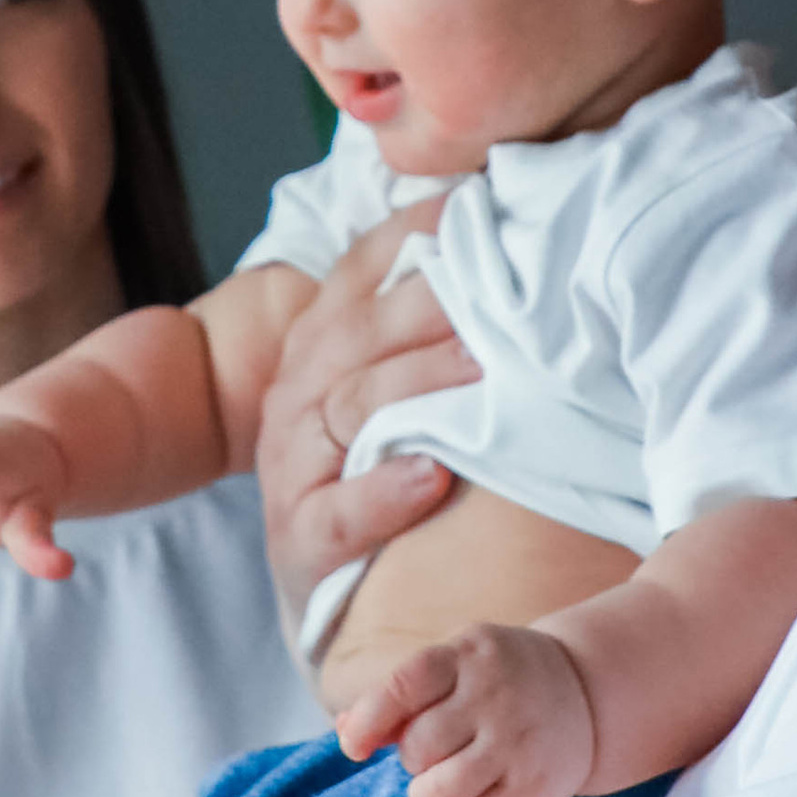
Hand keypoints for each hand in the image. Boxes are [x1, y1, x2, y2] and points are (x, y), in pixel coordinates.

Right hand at [255, 205, 475, 632]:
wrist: (342, 599)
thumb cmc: (387, 470)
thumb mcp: (399, 385)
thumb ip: (435, 320)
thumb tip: (503, 231)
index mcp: (320, 344)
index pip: (361, 267)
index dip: (415, 228)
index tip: (481, 197)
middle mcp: (298, 395)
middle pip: (359, 332)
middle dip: (429, 301)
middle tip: (503, 281)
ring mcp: (293, 467)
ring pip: (352, 409)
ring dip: (419, 383)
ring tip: (483, 364)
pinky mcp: (301, 541)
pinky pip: (339, 514)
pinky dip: (385, 493)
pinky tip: (435, 476)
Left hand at [337, 623, 599, 796]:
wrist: (585, 691)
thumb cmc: (494, 683)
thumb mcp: (452, 669)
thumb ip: (397, 699)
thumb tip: (348, 732)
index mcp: (467, 654)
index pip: (402, 687)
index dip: (367, 722)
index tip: (354, 749)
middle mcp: (495, 695)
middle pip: (416, 749)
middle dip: (414, 758)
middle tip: (441, 749)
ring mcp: (519, 743)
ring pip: (436, 794)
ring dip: (429, 795)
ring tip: (451, 778)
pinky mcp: (536, 790)